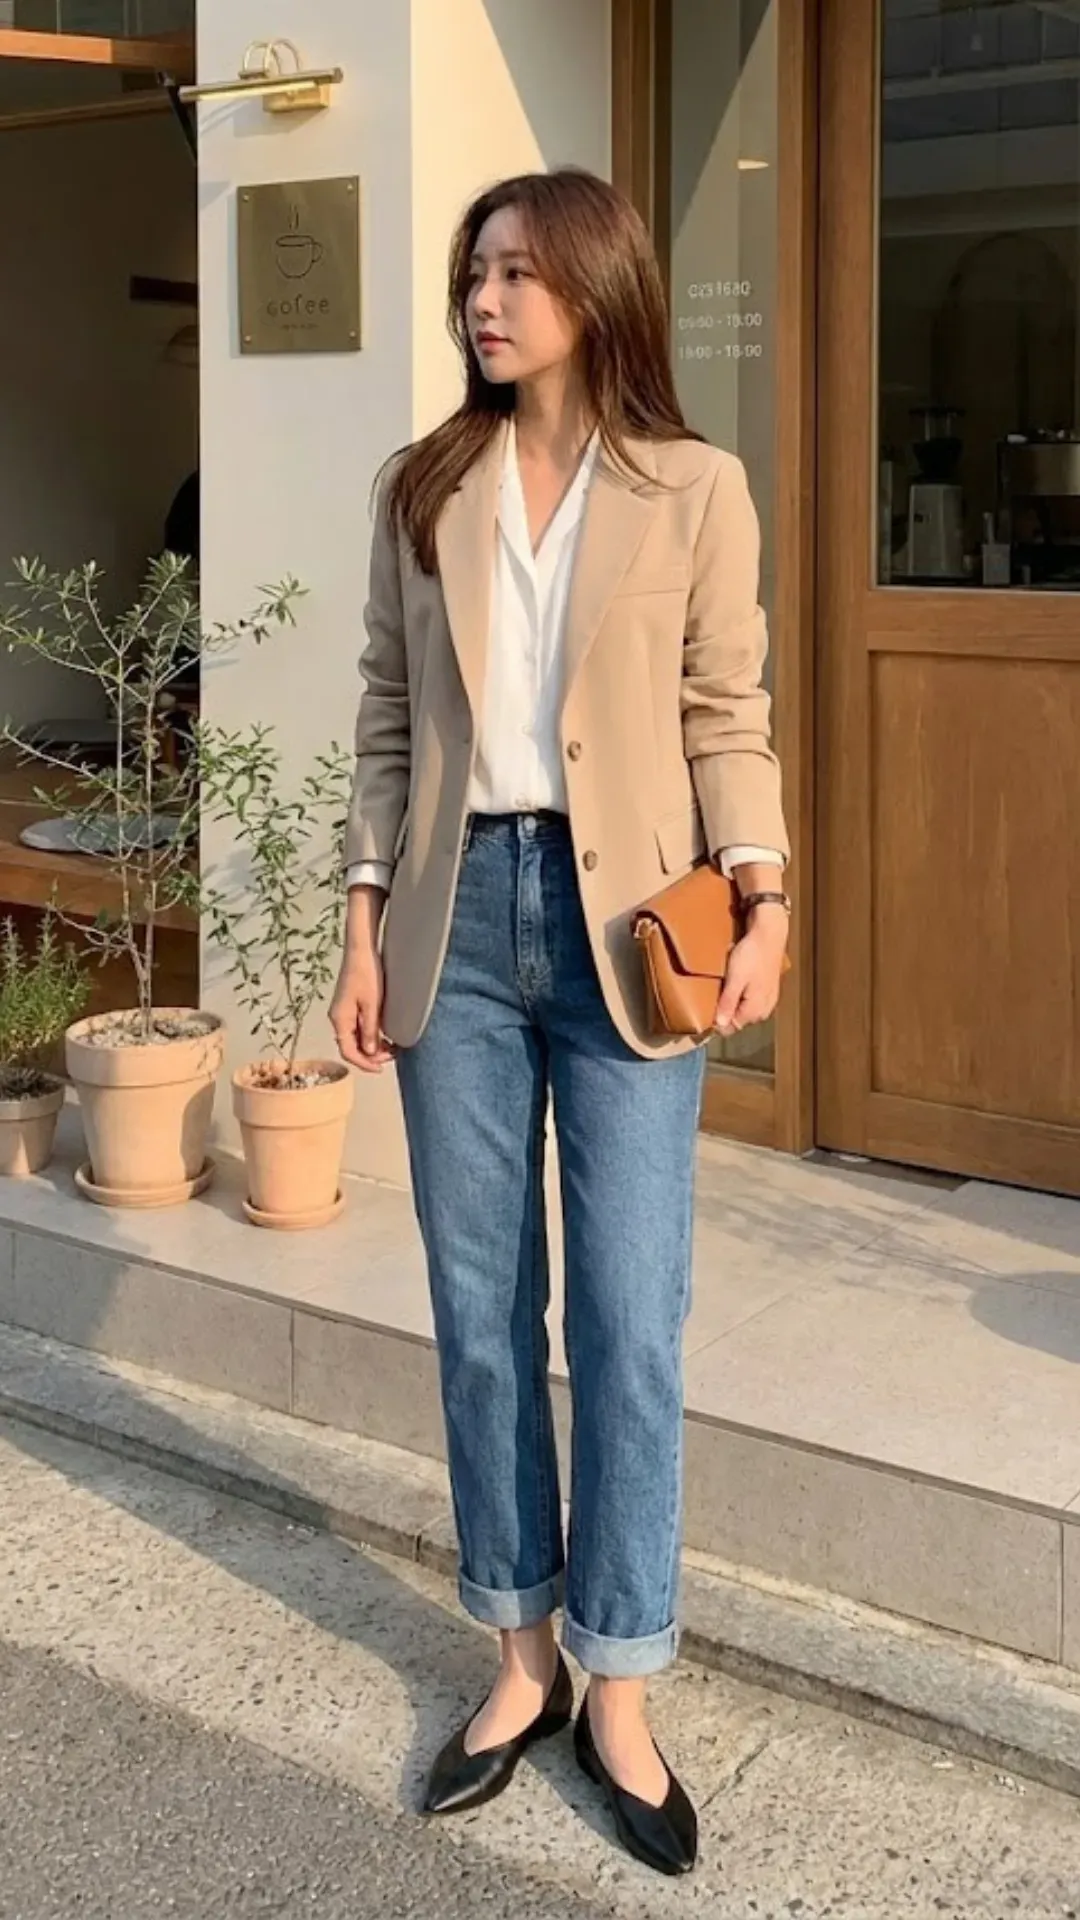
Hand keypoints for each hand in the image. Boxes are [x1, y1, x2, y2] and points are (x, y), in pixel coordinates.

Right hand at [330, 945, 394, 1073]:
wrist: (361, 950)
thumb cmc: (366, 974)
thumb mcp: (371, 1005)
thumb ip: (370, 1030)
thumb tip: (369, 1052)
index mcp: (340, 1019)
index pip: (348, 1051)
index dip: (364, 1063)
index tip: (380, 1068)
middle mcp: (338, 1018)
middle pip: (351, 1047)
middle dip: (370, 1056)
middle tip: (391, 1056)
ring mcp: (344, 1012)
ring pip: (356, 1038)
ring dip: (371, 1047)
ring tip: (391, 1048)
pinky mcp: (350, 1006)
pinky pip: (358, 1028)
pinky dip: (370, 1036)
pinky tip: (384, 1037)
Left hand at [714, 906, 788, 1037]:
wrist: (770, 935)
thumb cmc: (751, 956)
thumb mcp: (735, 979)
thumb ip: (728, 1003)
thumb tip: (720, 1025)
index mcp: (755, 1010)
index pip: (730, 1028)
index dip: (716, 1021)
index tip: (705, 1009)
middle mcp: (764, 1009)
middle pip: (738, 1020)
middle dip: (725, 1011)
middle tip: (712, 995)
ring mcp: (769, 999)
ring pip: (745, 1010)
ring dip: (733, 1003)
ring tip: (724, 987)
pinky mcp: (769, 989)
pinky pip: (751, 1000)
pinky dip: (742, 995)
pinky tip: (737, 982)